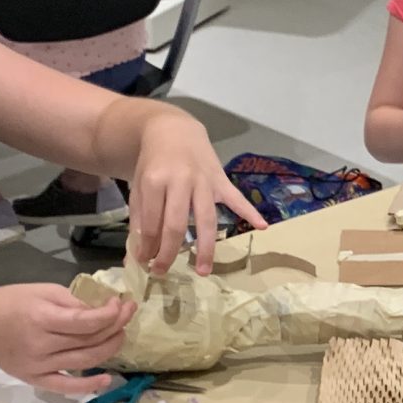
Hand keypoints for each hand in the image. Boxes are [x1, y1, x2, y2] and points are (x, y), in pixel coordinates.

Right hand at [0, 283, 135, 393]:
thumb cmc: (10, 302)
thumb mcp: (42, 291)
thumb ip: (73, 302)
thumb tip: (101, 311)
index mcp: (42, 318)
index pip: (85, 322)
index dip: (110, 315)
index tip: (121, 304)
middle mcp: (42, 345)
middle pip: (89, 341)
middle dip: (115, 328)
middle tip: (127, 315)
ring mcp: (39, 366)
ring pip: (84, 362)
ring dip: (109, 350)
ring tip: (120, 336)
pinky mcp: (35, 379)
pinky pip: (66, 387)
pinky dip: (88, 386)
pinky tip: (106, 379)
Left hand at [126, 110, 264, 274]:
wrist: (173, 131)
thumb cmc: (154, 163)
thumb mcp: (139, 186)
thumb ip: (141, 216)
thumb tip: (142, 251)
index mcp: (155, 181)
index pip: (151, 222)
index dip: (147, 246)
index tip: (145, 263)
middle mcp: (180, 181)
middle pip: (176, 225)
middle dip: (169, 252)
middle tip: (162, 272)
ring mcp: (204, 181)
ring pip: (206, 219)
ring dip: (206, 247)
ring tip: (204, 270)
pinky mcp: (220, 179)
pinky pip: (237, 198)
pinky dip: (250, 212)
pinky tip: (263, 226)